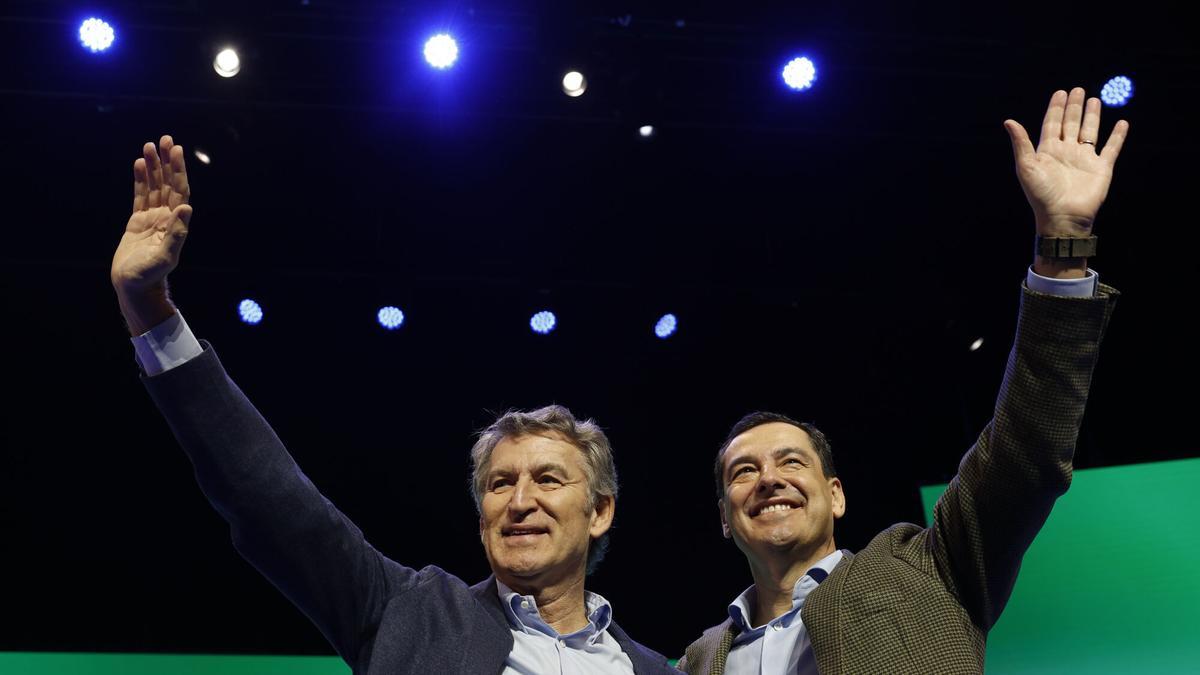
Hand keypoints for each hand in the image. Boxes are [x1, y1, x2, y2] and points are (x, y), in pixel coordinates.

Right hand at [111, 135, 191, 293]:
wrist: (134, 287)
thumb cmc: (149, 275)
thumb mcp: (165, 256)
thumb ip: (176, 234)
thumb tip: (186, 209)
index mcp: (175, 223)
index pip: (179, 190)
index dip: (178, 170)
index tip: (176, 150)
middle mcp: (166, 217)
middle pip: (168, 183)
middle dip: (167, 161)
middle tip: (165, 139)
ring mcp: (152, 218)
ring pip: (154, 186)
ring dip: (154, 166)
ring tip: (150, 145)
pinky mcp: (138, 222)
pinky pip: (140, 196)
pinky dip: (141, 180)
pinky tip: (141, 164)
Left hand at [1003, 87, 1128, 236]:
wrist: (1062, 216)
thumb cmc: (1041, 194)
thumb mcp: (1027, 166)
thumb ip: (1021, 143)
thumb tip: (1008, 121)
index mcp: (1048, 151)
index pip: (1052, 124)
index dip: (1056, 109)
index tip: (1060, 92)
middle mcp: (1066, 152)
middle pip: (1071, 124)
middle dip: (1074, 107)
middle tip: (1078, 90)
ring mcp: (1085, 159)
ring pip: (1090, 131)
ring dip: (1092, 116)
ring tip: (1095, 99)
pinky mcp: (1102, 168)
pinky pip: (1112, 148)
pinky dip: (1117, 136)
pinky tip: (1121, 123)